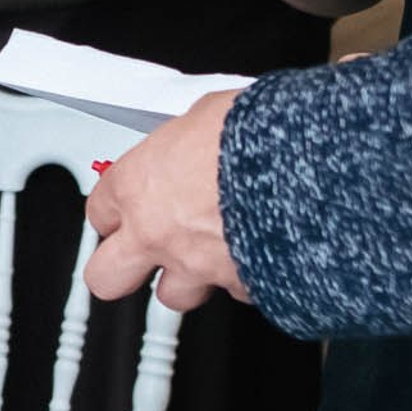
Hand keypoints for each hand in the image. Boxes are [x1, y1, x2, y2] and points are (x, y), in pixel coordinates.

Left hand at [84, 91, 248, 313]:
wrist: (311, 169)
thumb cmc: (257, 134)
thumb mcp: (208, 115)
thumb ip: (189, 140)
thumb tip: (196, 137)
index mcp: (136, 186)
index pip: (99, 214)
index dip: (112, 214)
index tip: (121, 214)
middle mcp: (156, 234)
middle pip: (105, 278)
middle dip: (119, 270)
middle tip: (135, 258)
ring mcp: (197, 266)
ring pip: (173, 295)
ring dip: (187, 278)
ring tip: (208, 253)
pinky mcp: (242, 287)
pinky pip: (234, 292)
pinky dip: (242, 277)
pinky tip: (259, 253)